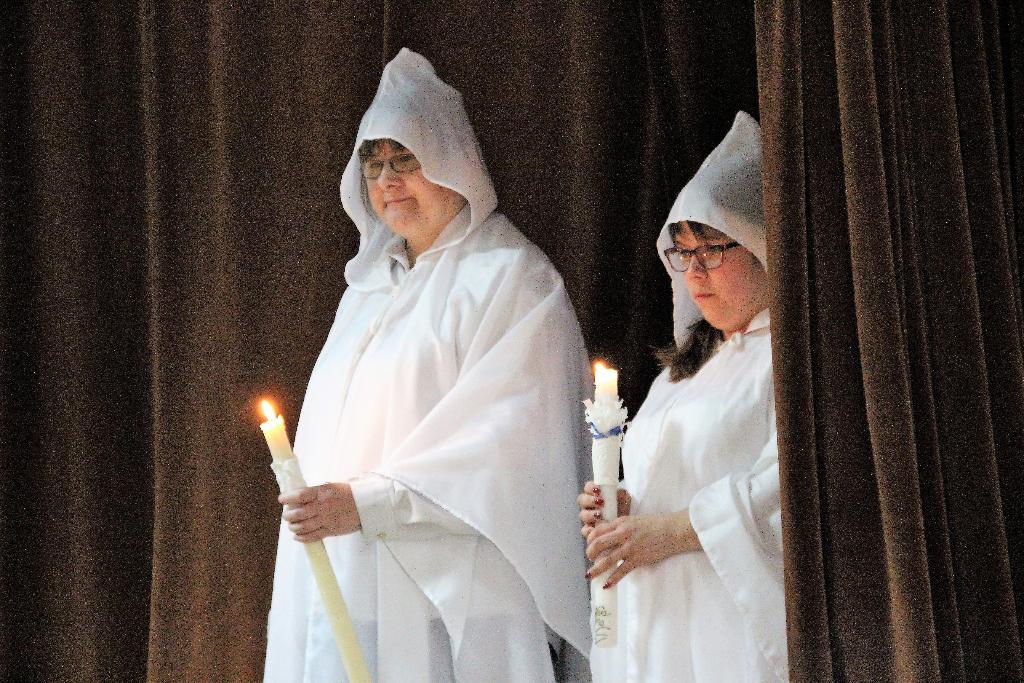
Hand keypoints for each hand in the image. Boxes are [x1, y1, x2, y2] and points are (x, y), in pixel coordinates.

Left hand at [279, 482, 360, 542]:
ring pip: (302, 527)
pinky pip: (312, 537)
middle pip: (297, 514)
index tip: (281, 499)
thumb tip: (300, 497)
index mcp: (323, 492)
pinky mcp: (331, 531)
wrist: (368, 505)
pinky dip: (301, 538)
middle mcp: (323, 506)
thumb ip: (317, 492)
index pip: (299, 495)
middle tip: (287, 515)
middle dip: (288, 516)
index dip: (287, 498)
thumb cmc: (350, 493)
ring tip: (292, 526)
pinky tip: (297, 536)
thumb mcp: (332, 487)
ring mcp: (327, 520)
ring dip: (293, 527)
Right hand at [578, 481, 630, 537]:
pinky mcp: (589, 530)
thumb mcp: (624, 499)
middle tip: (600, 502)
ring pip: (582, 515)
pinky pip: (584, 530)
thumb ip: (622, 494)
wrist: (627, 521)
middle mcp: (588, 505)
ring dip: (589, 514)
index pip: (587, 487)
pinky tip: (592, 530)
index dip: (590, 488)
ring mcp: (588, 518)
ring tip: (599, 515)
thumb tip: (620, 493)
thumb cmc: (622, 506)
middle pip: (582, 500)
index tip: (598, 490)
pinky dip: (587, 530)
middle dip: (589, 500)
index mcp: (593, 494)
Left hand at [585, 509, 701, 587]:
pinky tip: (606, 584)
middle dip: (590, 553)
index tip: (589, 545)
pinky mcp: (638, 559)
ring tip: (589, 575)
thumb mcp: (633, 520)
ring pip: (607, 559)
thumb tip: (607, 535)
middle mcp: (622, 534)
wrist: (673, 530)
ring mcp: (630, 547)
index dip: (589, 539)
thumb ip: (620, 526)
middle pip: (597, 544)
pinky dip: (612, 579)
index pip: (597, 530)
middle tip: (590, 559)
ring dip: (596, 569)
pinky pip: (621, 571)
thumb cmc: (655, 524)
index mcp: (620, 523)